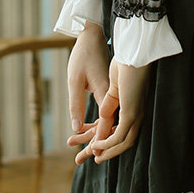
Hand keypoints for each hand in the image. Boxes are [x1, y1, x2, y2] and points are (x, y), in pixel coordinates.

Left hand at [65, 23, 109, 164]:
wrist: (95, 33)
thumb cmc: (83, 53)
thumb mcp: (74, 79)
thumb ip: (76, 104)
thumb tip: (76, 128)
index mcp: (107, 92)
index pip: (106, 124)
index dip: (98, 142)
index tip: (89, 156)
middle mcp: (117, 95)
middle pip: (112, 128)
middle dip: (97, 145)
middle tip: (78, 160)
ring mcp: (119, 94)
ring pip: (112, 122)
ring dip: (95, 135)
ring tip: (74, 143)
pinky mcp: (117, 92)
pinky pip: (111, 113)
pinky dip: (100, 124)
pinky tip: (86, 129)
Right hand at [87, 57, 150, 164]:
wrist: (132, 50)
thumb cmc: (124, 61)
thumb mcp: (112, 85)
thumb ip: (110, 101)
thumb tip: (104, 115)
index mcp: (134, 106)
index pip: (121, 130)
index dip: (109, 140)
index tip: (95, 148)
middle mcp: (137, 112)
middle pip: (124, 140)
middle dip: (108, 152)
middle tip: (94, 160)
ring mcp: (136, 113)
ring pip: (123, 142)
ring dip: (108, 151)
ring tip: (94, 157)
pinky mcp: (132, 112)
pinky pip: (119, 135)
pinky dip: (108, 143)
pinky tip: (97, 146)